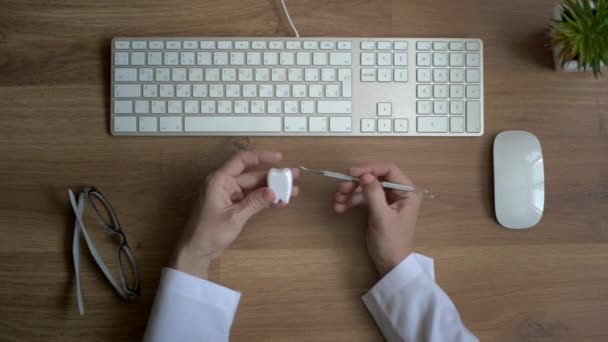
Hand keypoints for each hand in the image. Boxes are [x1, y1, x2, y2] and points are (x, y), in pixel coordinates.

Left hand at [172, 151, 299, 278]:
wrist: (195, 251)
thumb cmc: (209, 232)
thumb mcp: (234, 217)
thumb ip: (254, 203)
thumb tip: (273, 192)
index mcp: (219, 181)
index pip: (241, 160)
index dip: (261, 157)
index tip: (279, 158)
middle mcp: (224, 184)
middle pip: (252, 176)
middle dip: (273, 177)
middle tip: (293, 177)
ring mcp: (228, 196)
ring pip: (253, 188)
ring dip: (271, 190)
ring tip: (292, 191)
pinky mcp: (231, 207)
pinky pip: (250, 199)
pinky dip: (263, 201)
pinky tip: (279, 202)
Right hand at [333, 162, 421, 276]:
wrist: (390, 264)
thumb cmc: (391, 241)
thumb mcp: (382, 217)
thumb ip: (374, 194)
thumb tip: (364, 175)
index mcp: (407, 192)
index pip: (388, 170)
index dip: (369, 168)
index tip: (351, 173)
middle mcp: (399, 192)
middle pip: (375, 178)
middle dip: (356, 183)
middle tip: (340, 189)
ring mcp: (388, 200)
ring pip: (366, 188)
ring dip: (350, 193)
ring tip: (337, 201)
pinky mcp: (378, 207)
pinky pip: (363, 198)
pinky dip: (351, 201)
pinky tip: (340, 207)